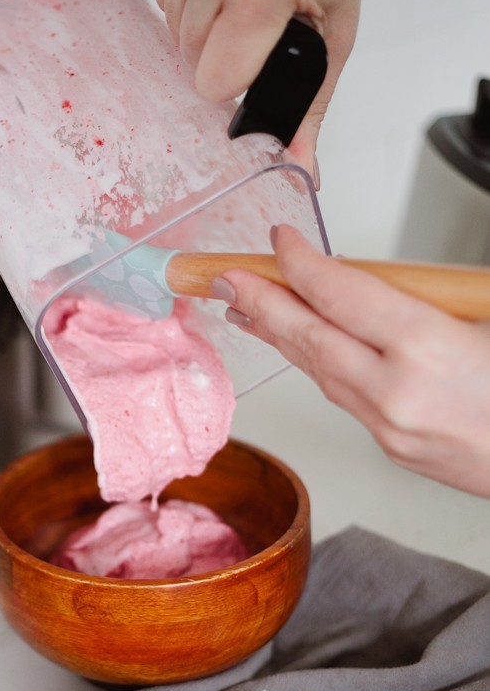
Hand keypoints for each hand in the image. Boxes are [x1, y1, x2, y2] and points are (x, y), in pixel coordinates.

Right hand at [149, 0, 365, 172]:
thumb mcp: (335, 24)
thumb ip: (313, 101)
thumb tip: (300, 166)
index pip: (212, 81)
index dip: (232, 78)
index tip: (253, 59)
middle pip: (188, 55)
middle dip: (218, 49)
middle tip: (255, 20)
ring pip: (172, 24)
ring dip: (201, 22)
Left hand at [213, 225, 489, 497]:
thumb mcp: (487, 315)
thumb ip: (435, 298)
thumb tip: (385, 282)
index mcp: (428, 351)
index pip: (341, 295)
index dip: (300, 264)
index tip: (277, 242)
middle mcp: (398, 394)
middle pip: (311, 339)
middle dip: (263, 303)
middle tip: (226, 278)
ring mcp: (391, 429)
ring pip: (321, 373)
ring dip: (283, 337)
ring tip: (251, 310)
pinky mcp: (394, 448)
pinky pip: (344, 397)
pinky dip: (318, 366)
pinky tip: (308, 351)